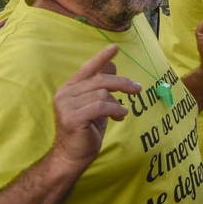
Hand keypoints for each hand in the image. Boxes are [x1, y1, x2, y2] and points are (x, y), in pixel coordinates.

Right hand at [50, 45, 139, 174]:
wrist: (72, 156)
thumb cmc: (86, 130)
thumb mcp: (96, 105)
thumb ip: (101, 87)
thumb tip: (111, 66)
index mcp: (69, 89)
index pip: (87, 68)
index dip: (101, 57)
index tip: (115, 47)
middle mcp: (65, 94)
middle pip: (100, 79)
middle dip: (122, 83)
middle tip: (138, 89)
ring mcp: (66, 106)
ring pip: (102, 93)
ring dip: (117, 103)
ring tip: (120, 113)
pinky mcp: (72, 118)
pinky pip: (101, 106)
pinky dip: (114, 110)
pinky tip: (119, 117)